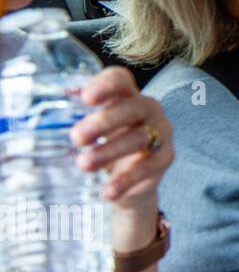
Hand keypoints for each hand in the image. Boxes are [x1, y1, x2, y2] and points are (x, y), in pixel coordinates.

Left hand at [70, 67, 172, 211]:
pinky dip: (126, 180)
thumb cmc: (108, 143)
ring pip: (139, 138)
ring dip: (109, 151)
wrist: (132, 178)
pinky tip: (108, 190)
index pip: (121, 80)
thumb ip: (76, 120)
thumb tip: (39, 120)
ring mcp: (160, 133)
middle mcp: (149, 110)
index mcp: (128, 95)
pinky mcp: (165, 158)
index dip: (105, 85)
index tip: (85, 98)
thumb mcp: (93, 129)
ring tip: (84, 165)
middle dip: (104, 122)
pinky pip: (148, 168)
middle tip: (76, 137)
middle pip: (132, 108)